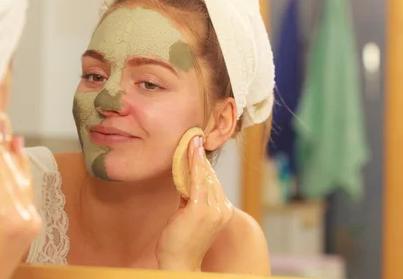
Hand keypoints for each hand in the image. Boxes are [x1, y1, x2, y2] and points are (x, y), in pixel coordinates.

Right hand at [0, 134, 41, 278]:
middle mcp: (27, 217)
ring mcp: (33, 217)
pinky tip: (18, 147)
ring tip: (7, 129)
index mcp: (9, 221)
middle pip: (10, 176)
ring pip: (21, 178)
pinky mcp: (32, 216)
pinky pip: (27, 186)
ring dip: (12, 153)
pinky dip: (22, 166)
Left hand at [156, 135, 234, 270]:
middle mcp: (223, 210)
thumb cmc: (181, 241)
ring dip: (197, 157)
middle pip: (211, 177)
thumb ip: (192, 198)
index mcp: (224, 212)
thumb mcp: (189, 215)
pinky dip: (194, 163)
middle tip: (194, 138)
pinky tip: (191, 151)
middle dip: (201, 158)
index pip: (214, 183)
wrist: (178, 262)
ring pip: (205, 176)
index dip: (205, 165)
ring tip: (192, 141)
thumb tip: (185, 180)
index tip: (198, 148)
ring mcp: (214, 211)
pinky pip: (197, 180)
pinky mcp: (201, 209)